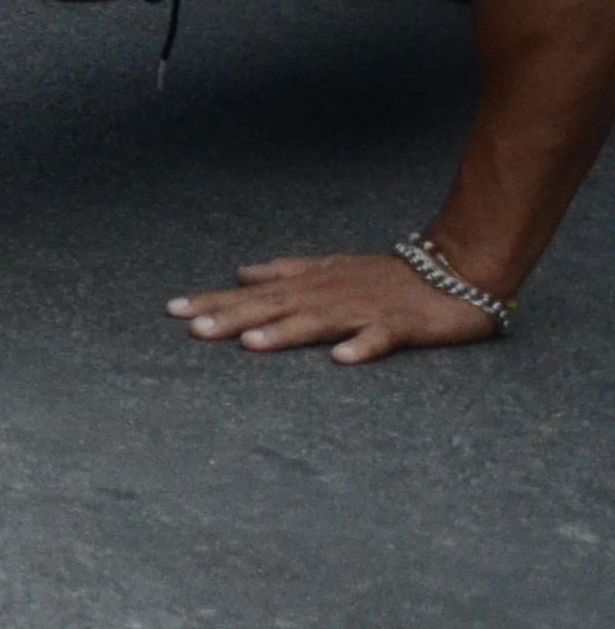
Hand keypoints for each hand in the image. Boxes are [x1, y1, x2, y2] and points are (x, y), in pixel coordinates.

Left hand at [165, 250, 502, 362]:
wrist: (455, 270)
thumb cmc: (387, 275)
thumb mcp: (330, 268)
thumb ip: (286, 271)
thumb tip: (242, 271)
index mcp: (311, 285)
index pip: (254, 294)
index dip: (215, 300)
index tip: (174, 310)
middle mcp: (329, 295)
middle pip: (275, 306)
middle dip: (234, 317)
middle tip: (194, 329)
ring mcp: (364, 310)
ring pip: (318, 322)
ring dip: (284, 332)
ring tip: (250, 344)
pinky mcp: (400, 325)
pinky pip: (379, 338)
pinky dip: (361, 346)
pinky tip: (340, 360)